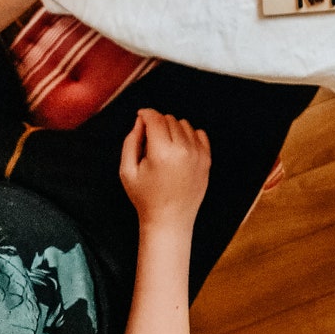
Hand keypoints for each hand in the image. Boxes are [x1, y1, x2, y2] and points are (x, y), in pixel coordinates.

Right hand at [120, 108, 210, 233]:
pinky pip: (199, 133)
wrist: (170, 220)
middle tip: (149, 141)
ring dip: (172, 129)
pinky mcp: (207, 159)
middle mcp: (183, 150)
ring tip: (164, 147)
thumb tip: (140, 121)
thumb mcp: (127, 171)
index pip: (155, 119)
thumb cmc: (145, 197)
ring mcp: (198, 154)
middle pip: (169, 119)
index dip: (146, 113)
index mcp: (162, 152)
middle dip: (157, 124)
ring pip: (183, 124)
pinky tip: (179, 148)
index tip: (140, 115)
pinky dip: (188, 135)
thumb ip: (131, 142)